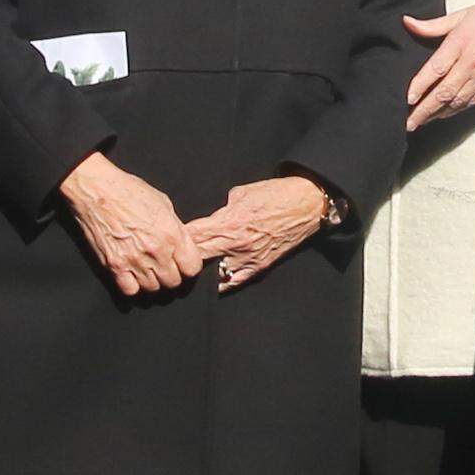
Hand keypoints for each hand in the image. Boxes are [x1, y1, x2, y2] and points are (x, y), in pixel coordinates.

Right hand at [61, 152, 200, 297]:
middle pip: (173, 282)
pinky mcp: (114, 265)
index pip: (192, 268)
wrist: (97, 189)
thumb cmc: (129, 191)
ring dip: (152, 282)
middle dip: (171, 276)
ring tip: (147, 270)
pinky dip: (132, 286)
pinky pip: (130, 290)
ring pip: (152, 288)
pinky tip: (132, 274)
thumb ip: (175, 228)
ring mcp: (134, 260)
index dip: (188, 267)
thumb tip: (182, 244)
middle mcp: (156, 251)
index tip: (183, 264)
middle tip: (164, 267)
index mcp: (172, 234)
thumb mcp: (163, 204)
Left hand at [183, 175, 336, 291]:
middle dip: (184, 255)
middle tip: (171, 256)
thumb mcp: (241, 192)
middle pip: (198, 255)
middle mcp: (236, 245)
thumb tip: (211, 217)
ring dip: (202, 270)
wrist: (306, 205)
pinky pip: (234, 281)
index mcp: (229, 222)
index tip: (168, 238)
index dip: (178, 237)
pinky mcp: (259, 267)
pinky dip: (221, 282)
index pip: (193, 235)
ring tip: (188, 270)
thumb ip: (222, 208)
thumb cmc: (275, 194)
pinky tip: (211, 282)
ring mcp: (248, 259)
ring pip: (213, 272)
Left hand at [403, 0, 474, 125]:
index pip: (436, 69)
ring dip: (436, 114)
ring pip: (456, 101)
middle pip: (444, 92)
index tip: (407, 99)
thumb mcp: (464, 13)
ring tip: (421, 121)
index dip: (420, 87)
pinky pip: (470, 102)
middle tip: (408, 121)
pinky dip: (454, 110)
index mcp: (462, 41)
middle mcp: (473, 62)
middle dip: (424, 110)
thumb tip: (409, 23)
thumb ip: (434, 24)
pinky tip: (443, 114)